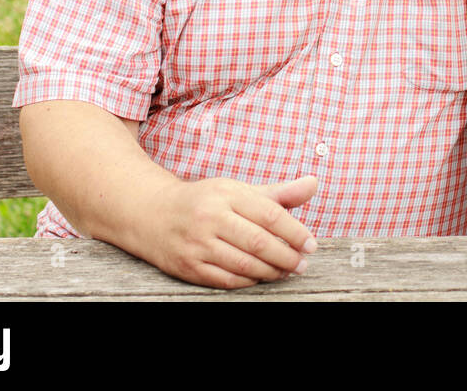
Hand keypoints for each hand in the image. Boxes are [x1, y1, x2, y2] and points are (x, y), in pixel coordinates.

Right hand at [136, 175, 318, 288]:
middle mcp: (211, 217)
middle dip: (286, 256)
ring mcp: (197, 243)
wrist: (152, 214)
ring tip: (285, 272)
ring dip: (270, 272)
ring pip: (244, 264)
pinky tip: (261, 278)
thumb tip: (314, 184)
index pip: (270, 214)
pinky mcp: (187, 265)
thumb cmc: (206, 201)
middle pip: (258, 242)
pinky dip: (248, 282)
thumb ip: (278, 192)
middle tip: (302, 264)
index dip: (296, 232)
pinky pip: (226, 279)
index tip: (311, 245)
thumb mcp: (239, 190)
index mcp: (227, 194)